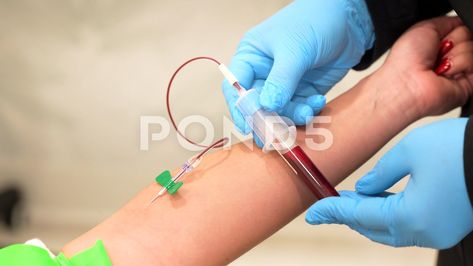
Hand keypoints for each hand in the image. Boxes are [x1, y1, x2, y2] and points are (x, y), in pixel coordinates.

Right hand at [222, 0, 374, 133]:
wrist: (350, 20)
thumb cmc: (314, 21)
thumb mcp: (294, 50)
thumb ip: (281, 81)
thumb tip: (267, 107)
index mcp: (252, 57)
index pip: (236, 87)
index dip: (239, 108)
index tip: (246, 126)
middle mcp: (265, 73)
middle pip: (257, 105)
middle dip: (268, 119)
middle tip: (277, 134)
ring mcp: (285, 84)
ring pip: (280, 112)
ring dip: (293, 116)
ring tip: (308, 110)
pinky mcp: (305, 91)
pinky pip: (300, 110)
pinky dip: (308, 111)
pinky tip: (318, 101)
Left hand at [306, 118, 472, 248]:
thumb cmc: (460, 149)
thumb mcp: (410, 152)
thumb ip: (380, 174)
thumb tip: (363, 189)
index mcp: (411, 216)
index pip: (359, 216)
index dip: (332, 213)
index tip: (313, 213)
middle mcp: (424, 231)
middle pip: (373, 228)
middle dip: (348, 216)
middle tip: (328, 205)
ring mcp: (437, 232)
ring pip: (389, 230)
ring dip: (367, 216)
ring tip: (349, 200)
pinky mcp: (446, 226)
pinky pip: (407, 227)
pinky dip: (388, 216)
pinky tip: (378, 201)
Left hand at [377, 17, 472, 117]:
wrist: (406, 84)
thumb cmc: (405, 61)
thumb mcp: (424, 29)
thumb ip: (447, 23)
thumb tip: (461, 22)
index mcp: (438, 45)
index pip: (461, 29)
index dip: (451, 31)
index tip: (437, 39)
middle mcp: (449, 57)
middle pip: (468, 36)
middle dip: (452, 40)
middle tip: (435, 53)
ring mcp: (459, 70)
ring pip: (472, 47)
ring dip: (454, 54)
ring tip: (439, 66)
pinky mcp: (468, 83)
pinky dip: (460, 64)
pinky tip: (446, 73)